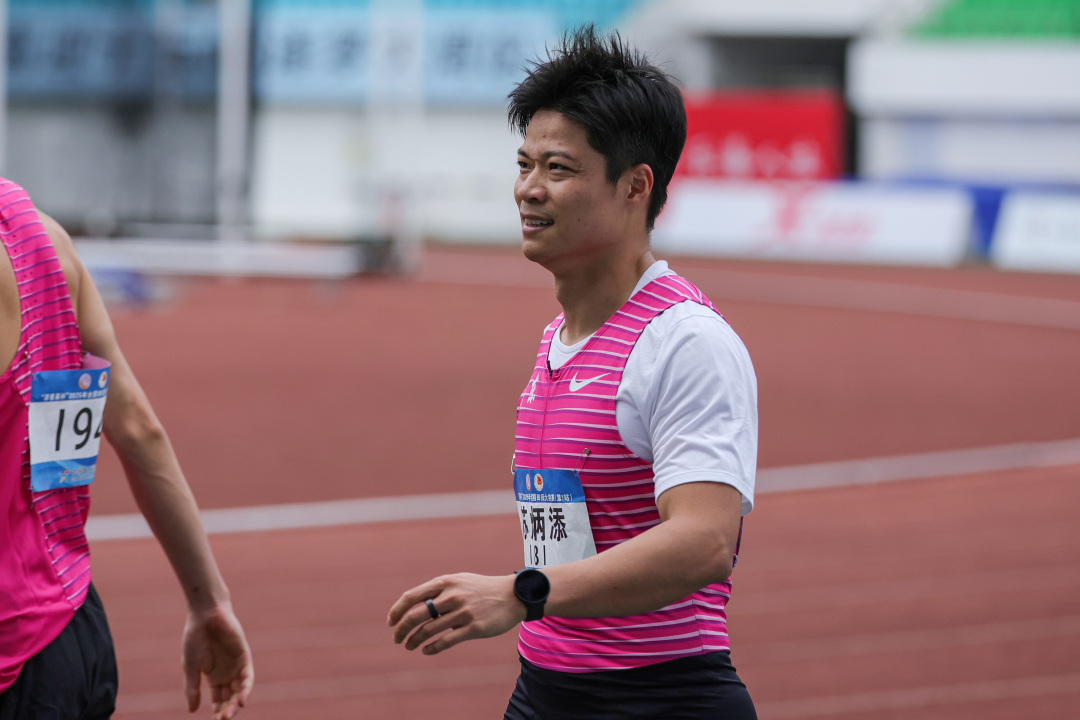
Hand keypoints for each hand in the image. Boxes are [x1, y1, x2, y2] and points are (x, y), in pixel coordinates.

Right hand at [182, 604, 253, 719]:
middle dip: (227, 710)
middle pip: (230, 697)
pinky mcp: (244, 656)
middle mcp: (227, 673)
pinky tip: (242, 700)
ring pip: (240, 690)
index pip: (219, 699)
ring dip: (236, 703)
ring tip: (229, 714)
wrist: (204, 616)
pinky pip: (248, 676)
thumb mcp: (191, 668)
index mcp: (214, 676)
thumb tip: (192, 711)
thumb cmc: (195, 639)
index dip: (218, 711)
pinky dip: (246, 688)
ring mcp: (236, 665)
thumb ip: (192, 688)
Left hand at [387, 573, 525, 654]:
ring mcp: (463, 612)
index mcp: (445, 582)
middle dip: (401, 629)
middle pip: (416, 615)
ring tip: (409, 646)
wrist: (513, 595)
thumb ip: (438, 590)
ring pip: (428, 630)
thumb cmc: (481, 589)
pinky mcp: (474, 628)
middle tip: (396, 638)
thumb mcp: (459, 581)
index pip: (411, 596)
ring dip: (414, 641)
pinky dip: (431, 648)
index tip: (390, 622)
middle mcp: (452, 596)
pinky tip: (425, 651)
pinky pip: (446, 641)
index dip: (397, 611)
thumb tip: (414, 605)